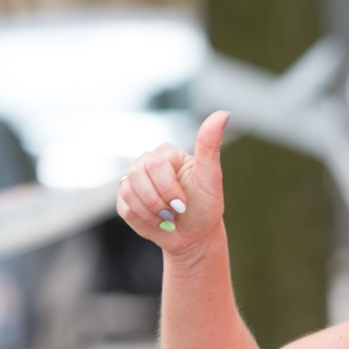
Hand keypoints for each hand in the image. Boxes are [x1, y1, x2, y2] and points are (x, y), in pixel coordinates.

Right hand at [116, 111, 229, 255]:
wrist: (195, 235)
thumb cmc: (205, 205)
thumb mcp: (211, 177)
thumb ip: (210, 145)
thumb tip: (223, 113)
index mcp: (166, 154)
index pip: (155, 165)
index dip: (168, 189)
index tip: (183, 205)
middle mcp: (146, 163)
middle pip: (136, 176)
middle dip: (158, 202)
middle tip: (175, 213)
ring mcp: (133, 181)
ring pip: (128, 193)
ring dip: (151, 213)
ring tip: (168, 218)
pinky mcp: (125, 200)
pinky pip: (125, 209)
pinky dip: (144, 221)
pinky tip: (158, 222)